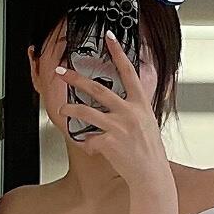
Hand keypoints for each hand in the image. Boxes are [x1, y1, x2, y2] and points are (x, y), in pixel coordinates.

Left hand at [57, 35, 171, 194]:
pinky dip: (87, 143)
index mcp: (141, 104)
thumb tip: (125, 98)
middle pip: (98, 88)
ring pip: (86, 111)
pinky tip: (90, 147)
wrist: (151, 175)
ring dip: (70, 110)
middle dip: (76, 79)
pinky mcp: (109, 142)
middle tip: (62, 72)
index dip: (118, 53)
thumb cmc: (150, 151)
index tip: (109, 38)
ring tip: (63, 109)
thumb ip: (135, 108)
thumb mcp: (148, 122)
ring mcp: (119, 127)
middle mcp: (130, 112)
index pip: (129, 72)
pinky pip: (89, 138)